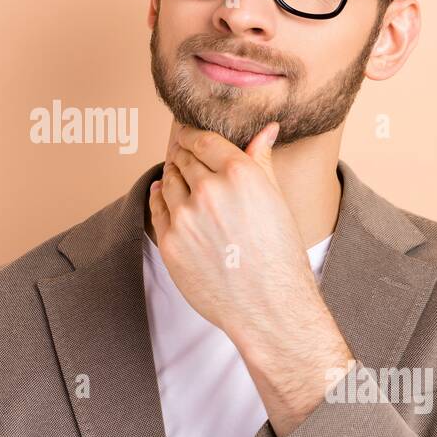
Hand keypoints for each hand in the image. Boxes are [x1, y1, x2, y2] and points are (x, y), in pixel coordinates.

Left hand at [149, 122, 352, 435]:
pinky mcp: (169, 242)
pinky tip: (161, 194)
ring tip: (177, 176)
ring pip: (167, 181)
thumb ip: (262, 160)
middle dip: (182, 156)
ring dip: (171, 176)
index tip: (185, 133)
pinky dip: (158, 198)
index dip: (191, 134)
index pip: (202, 140)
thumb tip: (267, 129)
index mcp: (240, 173)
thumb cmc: (279, 255)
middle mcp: (209, 190)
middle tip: (182, 154)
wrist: (269, 307)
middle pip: (183, 159)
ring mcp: (185, 217)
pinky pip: (156, 208)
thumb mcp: (276, 200)